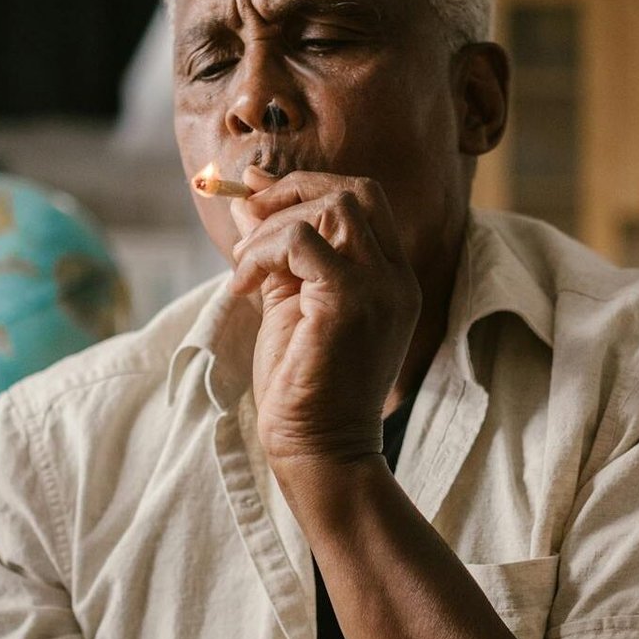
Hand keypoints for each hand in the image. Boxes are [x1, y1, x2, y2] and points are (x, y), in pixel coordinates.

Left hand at [229, 168, 420, 471]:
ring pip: (332, 208)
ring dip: (274, 226)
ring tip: (245, 268)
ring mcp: (380, 290)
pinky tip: (244, 285)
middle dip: (294, 190)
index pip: (363, 201)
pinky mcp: (351, 303)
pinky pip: (303, 241)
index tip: (257, 199)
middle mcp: (395, 279)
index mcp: (390, 279)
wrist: (320, 451)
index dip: (307, 187)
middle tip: (250, 217)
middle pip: (356, 192)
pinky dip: (264, 251)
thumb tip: (243, 201)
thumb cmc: (305, 389)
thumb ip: (274, 251)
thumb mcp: (287, 304)